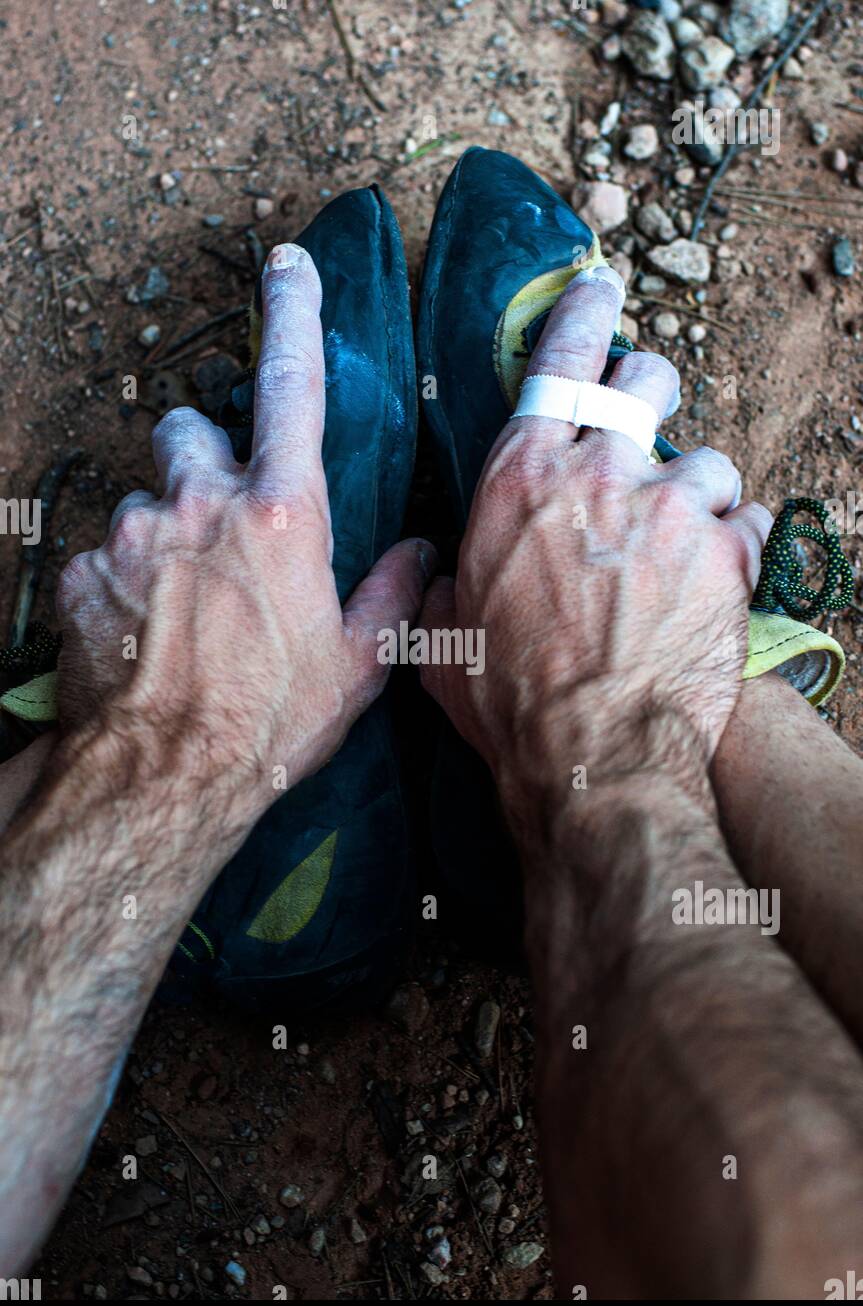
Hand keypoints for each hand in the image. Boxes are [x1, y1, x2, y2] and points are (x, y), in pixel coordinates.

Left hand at [56, 242, 433, 803]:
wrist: (167, 780)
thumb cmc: (270, 724)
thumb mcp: (358, 665)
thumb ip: (391, 593)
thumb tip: (420, 551)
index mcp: (283, 515)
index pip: (293, 386)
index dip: (295, 315)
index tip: (289, 266)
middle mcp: (204, 503)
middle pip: (190, 432)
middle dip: (201, 462)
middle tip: (217, 519)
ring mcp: (136, 534)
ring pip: (144, 498)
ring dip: (162, 528)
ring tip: (180, 600)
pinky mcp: (85, 573)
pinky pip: (103, 553)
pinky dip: (120, 579)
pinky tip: (139, 631)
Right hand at [421, 266, 769, 821]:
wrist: (590, 754)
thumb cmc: (507, 701)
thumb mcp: (441, 640)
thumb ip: (438, 588)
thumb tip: (434, 573)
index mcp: (518, 480)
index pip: (557, 362)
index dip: (583, 315)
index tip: (600, 287)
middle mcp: (596, 473)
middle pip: (648, 381)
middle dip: (653, 395)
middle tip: (649, 433)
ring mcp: (668, 506)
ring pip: (704, 458)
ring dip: (695, 495)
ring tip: (682, 549)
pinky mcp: (726, 552)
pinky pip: (748, 521)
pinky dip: (737, 546)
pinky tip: (718, 582)